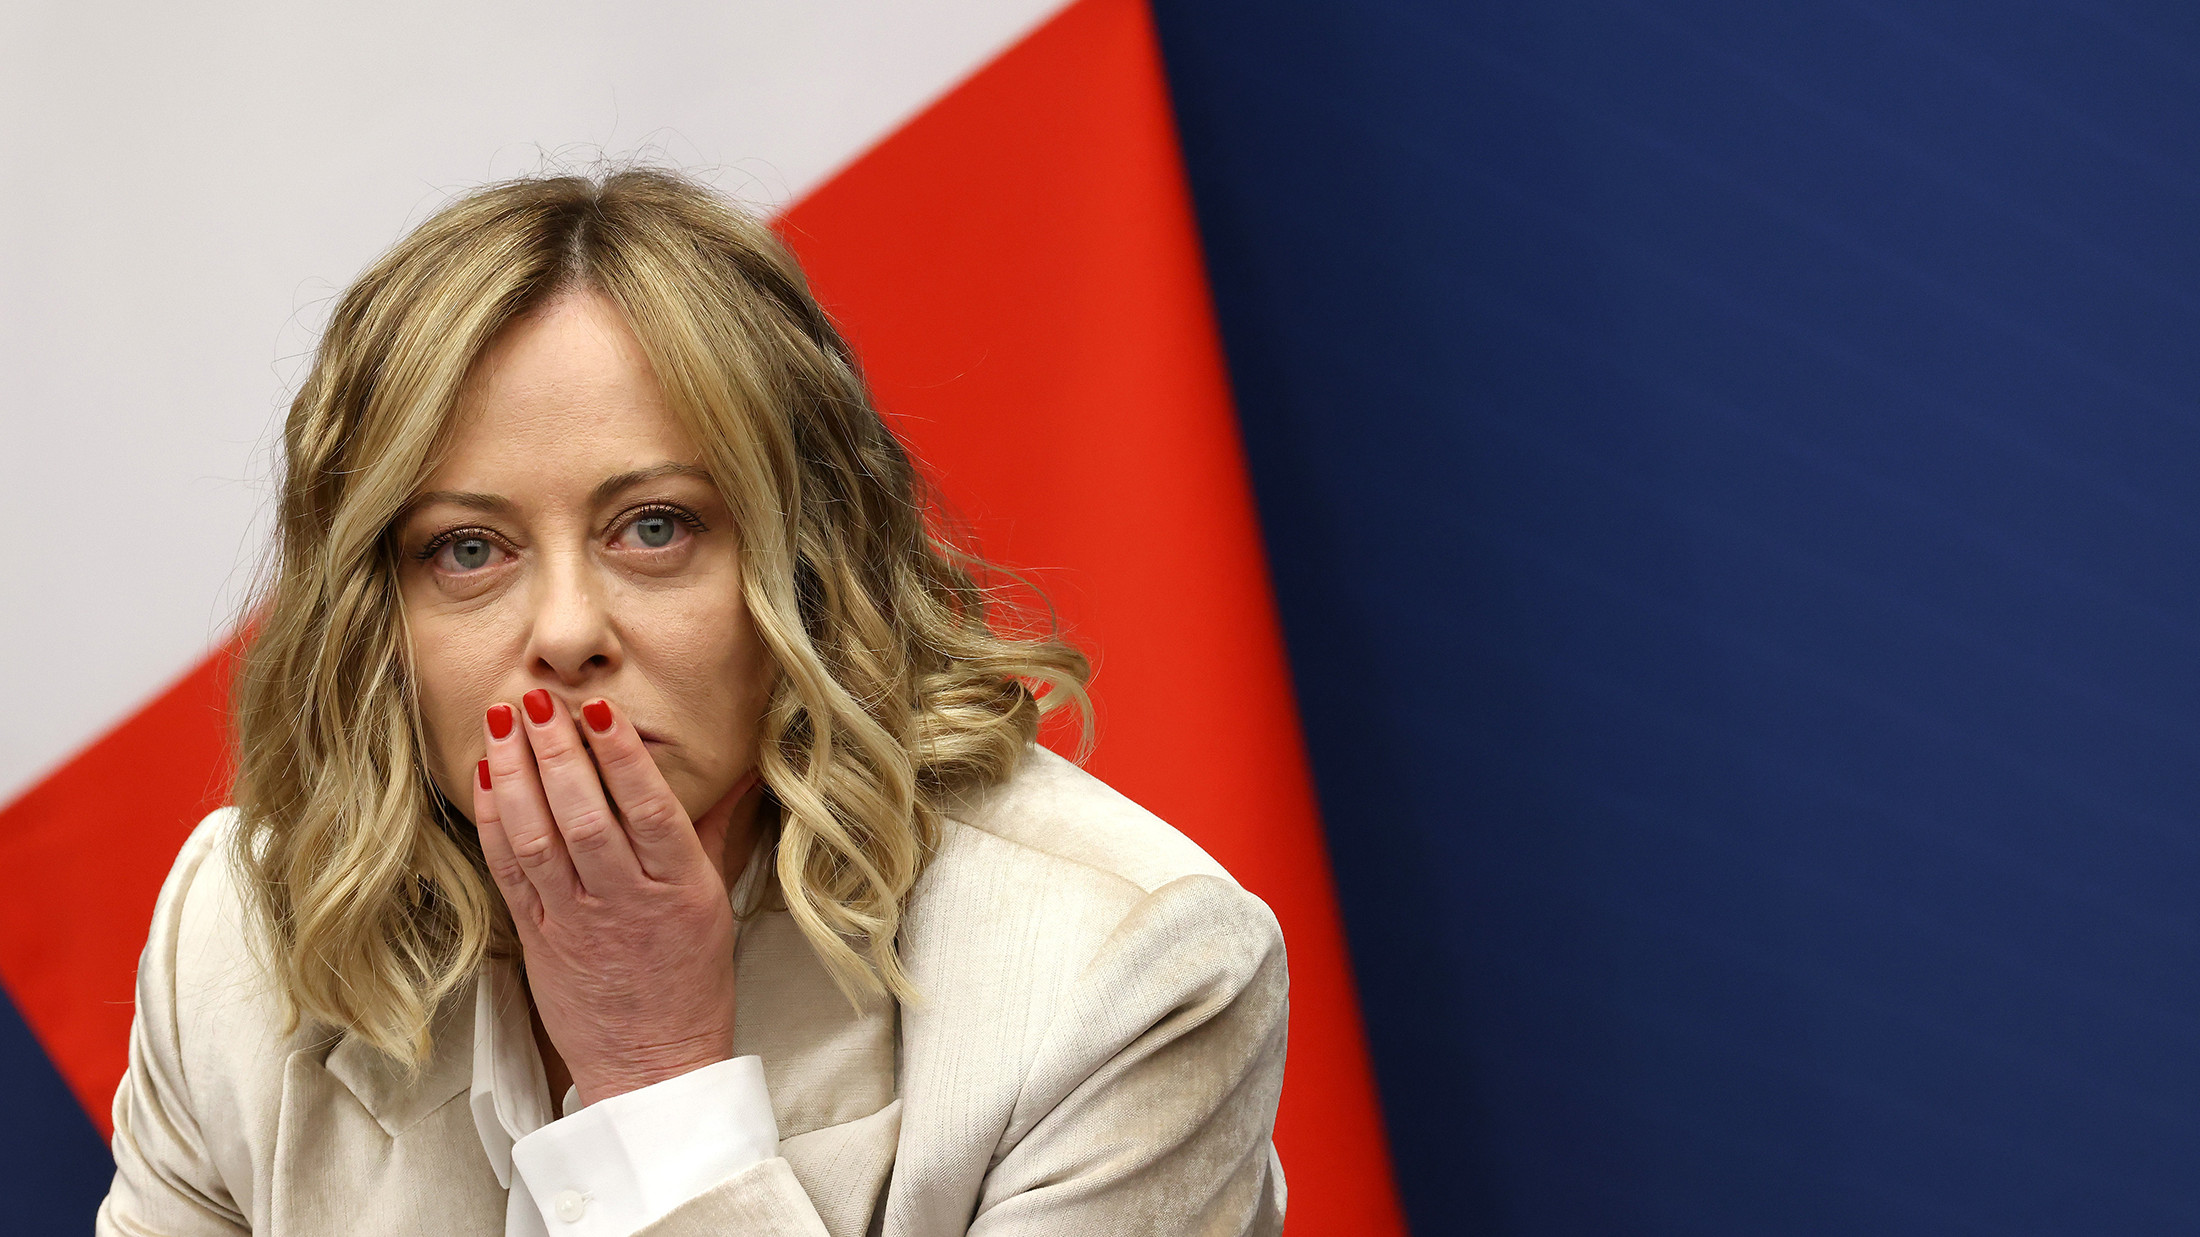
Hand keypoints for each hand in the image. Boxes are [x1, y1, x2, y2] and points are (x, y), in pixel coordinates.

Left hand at [472, 688, 755, 1104]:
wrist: (651, 1064)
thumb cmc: (689, 980)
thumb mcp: (713, 900)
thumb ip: (713, 828)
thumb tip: (740, 769)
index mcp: (679, 890)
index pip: (650, 811)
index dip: (623, 758)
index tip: (602, 710)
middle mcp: (626, 902)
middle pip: (585, 817)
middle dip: (557, 752)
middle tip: (537, 700)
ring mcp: (576, 921)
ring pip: (539, 839)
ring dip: (516, 775)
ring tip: (502, 722)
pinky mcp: (537, 936)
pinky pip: (509, 872)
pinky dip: (495, 821)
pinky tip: (486, 778)